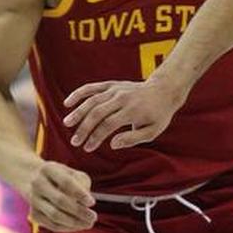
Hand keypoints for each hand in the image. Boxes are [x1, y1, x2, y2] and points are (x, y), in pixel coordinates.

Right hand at [24, 161, 95, 232]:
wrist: (33, 179)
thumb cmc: (62, 176)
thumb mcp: (73, 173)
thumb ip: (82, 184)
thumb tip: (85, 204)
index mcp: (49, 169)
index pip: (66, 182)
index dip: (80, 194)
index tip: (92, 203)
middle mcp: (38, 184)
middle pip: (60, 200)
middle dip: (79, 211)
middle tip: (94, 217)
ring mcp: (33, 200)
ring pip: (54, 215)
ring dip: (74, 222)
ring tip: (89, 224)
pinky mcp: (33, 214)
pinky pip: (51, 224)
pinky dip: (67, 227)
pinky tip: (79, 226)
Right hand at [63, 78, 185, 151]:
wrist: (164, 90)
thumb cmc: (158, 114)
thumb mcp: (153, 131)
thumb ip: (133, 139)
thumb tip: (112, 144)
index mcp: (133, 111)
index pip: (108, 125)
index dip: (96, 137)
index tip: (87, 148)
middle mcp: (122, 98)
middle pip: (97, 113)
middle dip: (84, 128)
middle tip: (75, 142)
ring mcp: (116, 90)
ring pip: (92, 100)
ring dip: (78, 112)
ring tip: (67, 125)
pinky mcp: (112, 84)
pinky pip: (93, 87)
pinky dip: (79, 93)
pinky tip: (67, 103)